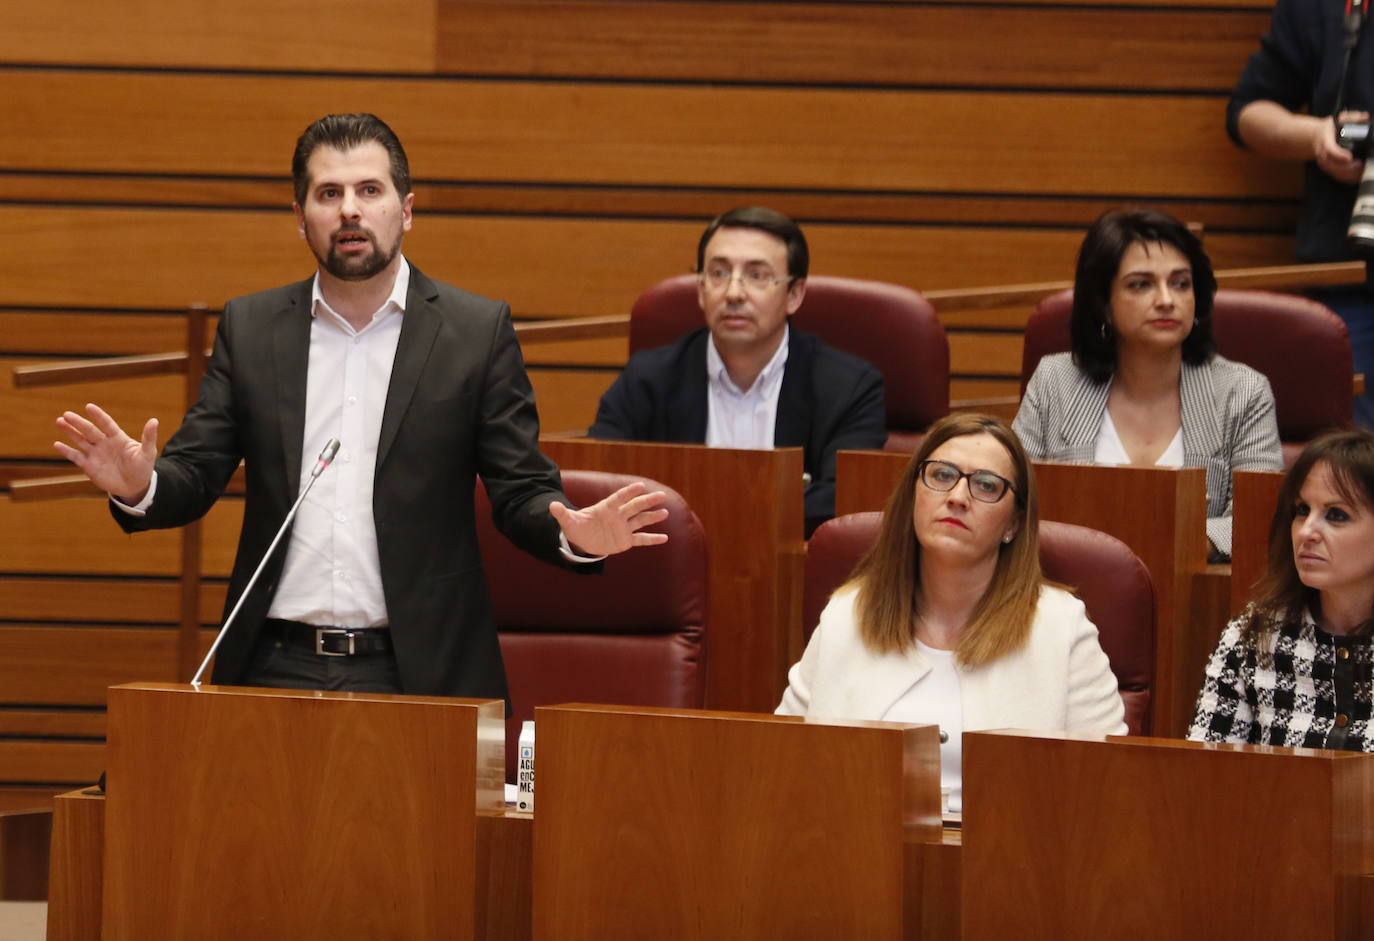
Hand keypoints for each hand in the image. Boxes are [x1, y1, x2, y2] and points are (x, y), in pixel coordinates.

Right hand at [54, 403, 158, 503]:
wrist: (135, 486)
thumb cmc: (142, 467)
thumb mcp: (148, 453)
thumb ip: (149, 437)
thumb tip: (154, 420)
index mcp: (118, 437)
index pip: (106, 424)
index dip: (98, 416)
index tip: (89, 407)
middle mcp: (104, 443)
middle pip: (89, 430)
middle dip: (78, 423)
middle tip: (67, 414)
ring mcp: (95, 453)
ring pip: (80, 440)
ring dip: (70, 432)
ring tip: (59, 421)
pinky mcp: (89, 466)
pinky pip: (76, 457)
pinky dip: (67, 451)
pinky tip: (57, 444)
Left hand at [549, 481, 669, 556]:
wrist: (583, 540)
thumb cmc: (577, 527)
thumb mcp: (568, 522)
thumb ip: (562, 513)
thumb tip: (551, 505)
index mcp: (606, 508)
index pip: (619, 498)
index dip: (629, 492)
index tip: (640, 486)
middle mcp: (618, 516)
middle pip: (634, 506)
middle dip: (647, 501)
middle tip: (660, 495)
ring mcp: (624, 528)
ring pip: (640, 521)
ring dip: (652, 517)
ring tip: (665, 513)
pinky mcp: (626, 540)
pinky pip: (641, 539)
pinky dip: (652, 539)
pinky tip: (665, 538)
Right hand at [1314, 112, 1367, 184]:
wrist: (1314, 138)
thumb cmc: (1328, 129)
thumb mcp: (1338, 119)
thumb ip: (1352, 117)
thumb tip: (1365, 117)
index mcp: (1324, 142)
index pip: (1330, 150)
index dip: (1339, 155)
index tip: (1350, 157)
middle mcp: (1323, 154)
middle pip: (1333, 165)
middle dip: (1347, 167)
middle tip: (1361, 164)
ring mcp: (1325, 163)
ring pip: (1335, 173)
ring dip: (1349, 174)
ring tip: (1363, 170)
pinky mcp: (1328, 169)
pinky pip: (1337, 176)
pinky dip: (1348, 178)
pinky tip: (1358, 176)